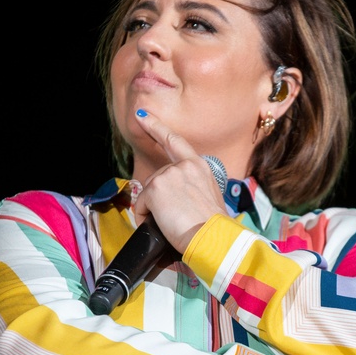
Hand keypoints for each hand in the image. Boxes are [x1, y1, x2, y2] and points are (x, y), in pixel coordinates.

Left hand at [130, 109, 229, 251]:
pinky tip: (162, 224)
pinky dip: (146, 217)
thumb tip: (176, 202)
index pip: (174, 141)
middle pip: (157, 179)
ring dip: (154, 210)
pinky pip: (141, 205)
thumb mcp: (209, 200)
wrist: (213, 238)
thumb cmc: (214, 228)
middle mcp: (184, 166)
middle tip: (174, 218)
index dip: (156, 127)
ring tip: (172, 223)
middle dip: (157, 198)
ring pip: (149, 193)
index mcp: (199, 167)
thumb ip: (191, 190)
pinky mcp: (156, 188)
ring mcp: (169, 175)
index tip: (142, 116)